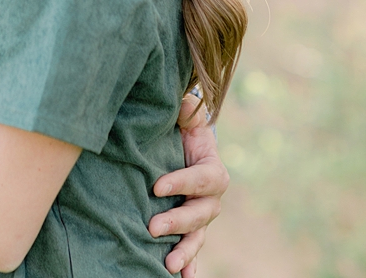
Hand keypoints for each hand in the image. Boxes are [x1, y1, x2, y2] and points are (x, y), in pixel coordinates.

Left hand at [148, 94, 229, 277]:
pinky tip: (182, 277)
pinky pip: (192, 251)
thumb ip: (187, 109)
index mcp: (212, 170)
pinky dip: (189, 264)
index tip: (156, 187)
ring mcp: (201, 217)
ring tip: (168, 265)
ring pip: (197, 237)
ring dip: (184, 251)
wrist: (182, 146)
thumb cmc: (181, 128)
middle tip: (153, 227)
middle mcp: (210, 198)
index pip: (202, 179)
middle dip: (177, 222)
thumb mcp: (185, 114)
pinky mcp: (189, 230)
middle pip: (200, 213)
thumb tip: (185, 105)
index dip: (183, 182)